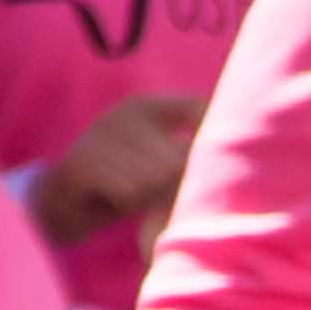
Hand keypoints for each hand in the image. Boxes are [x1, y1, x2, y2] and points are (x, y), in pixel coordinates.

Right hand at [34, 93, 202, 251]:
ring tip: (134, 193)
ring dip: (150, 196)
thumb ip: (197, 144)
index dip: (213, 141)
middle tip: (155, 189)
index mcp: (146, 106)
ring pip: (156, 178)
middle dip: (176, 182)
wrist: (67, 200)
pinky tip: (115, 199)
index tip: (206, 164)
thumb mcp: (166, 157)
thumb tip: (243, 139)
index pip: (200, 111)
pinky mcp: (82, 161)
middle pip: (181, 158)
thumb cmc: (128, 179)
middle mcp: (121, 113)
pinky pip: (130, 191)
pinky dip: (128, 203)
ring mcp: (98, 134)